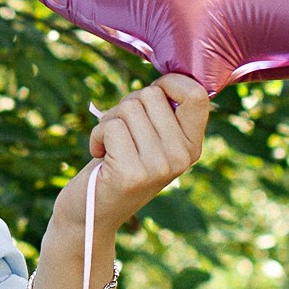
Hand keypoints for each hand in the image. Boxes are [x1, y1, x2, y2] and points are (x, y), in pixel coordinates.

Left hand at [55, 70, 209, 239]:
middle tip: (119, 134)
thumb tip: (167, 75)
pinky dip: (96, 136)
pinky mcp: (132, 173)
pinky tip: (99, 156)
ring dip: (108, 122)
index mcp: (192, 146)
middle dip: (126, 105)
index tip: (149, 95)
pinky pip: (111, 126)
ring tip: (109, 147)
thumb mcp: (150, 141)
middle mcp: (182, 157)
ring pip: (128, 108)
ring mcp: (159, 166)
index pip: (196, 95)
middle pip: (151, 94)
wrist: (92, 213)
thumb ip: (162, 114)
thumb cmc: (118, 165)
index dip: (168, 83)